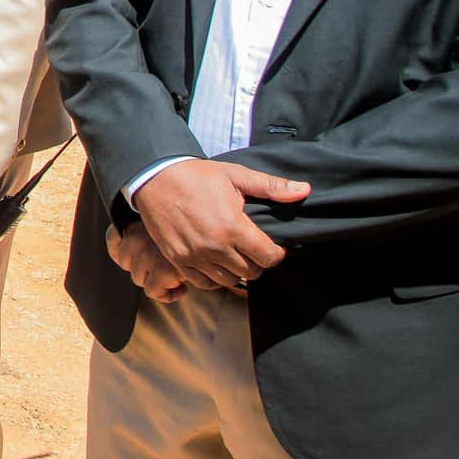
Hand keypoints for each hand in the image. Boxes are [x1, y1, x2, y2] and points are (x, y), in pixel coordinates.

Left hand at [106, 223, 188, 302]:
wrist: (216, 238)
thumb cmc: (192, 227)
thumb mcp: (166, 221)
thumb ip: (150, 229)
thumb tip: (131, 246)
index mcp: (136, 221)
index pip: (112, 237)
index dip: (118, 251)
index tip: (132, 259)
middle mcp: (136, 237)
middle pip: (124, 262)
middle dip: (143, 269)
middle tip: (162, 268)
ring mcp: (147, 255)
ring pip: (139, 279)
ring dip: (156, 281)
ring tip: (175, 276)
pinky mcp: (161, 272)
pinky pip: (153, 292)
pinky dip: (167, 295)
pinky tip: (182, 289)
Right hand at [132, 158, 309, 289]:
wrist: (155, 177)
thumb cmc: (196, 175)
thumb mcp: (235, 176)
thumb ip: (271, 187)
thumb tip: (303, 190)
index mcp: (233, 227)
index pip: (268, 257)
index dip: (276, 254)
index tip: (273, 247)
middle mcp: (215, 246)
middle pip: (250, 272)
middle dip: (257, 263)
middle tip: (253, 250)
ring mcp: (194, 256)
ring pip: (228, 280)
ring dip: (236, 271)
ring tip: (234, 256)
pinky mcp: (178, 259)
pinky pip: (203, 283)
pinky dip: (213, 278)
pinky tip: (215, 264)